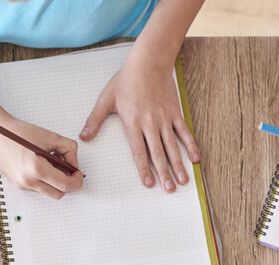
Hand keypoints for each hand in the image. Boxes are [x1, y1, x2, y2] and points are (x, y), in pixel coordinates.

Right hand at [0, 112, 83, 199]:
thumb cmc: (18, 133)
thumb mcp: (50, 136)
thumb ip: (68, 149)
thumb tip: (74, 163)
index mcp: (36, 169)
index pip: (65, 186)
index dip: (76, 181)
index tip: (78, 174)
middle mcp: (28, 181)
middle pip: (58, 193)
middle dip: (66, 183)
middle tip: (67, 168)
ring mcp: (22, 185)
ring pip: (48, 191)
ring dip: (54, 181)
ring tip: (51, 162)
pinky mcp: (18, 184)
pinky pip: (38, 187)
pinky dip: (44, 179)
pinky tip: (40, 164)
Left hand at [80, 54, 198, 192]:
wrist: (149, 61)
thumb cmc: (127, 80)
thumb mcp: (106, 99)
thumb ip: (95, 120)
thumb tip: (83, 137)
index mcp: (133, 123)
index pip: (139, 152)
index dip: (144, 169)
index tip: (149, 183)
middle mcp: (150, 123)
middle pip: (158, 153)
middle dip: (164, 173)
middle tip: (169, 190)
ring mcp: (165, 119)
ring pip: (172, 146)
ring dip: (178, 165)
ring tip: (183, 181)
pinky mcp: (175, 112)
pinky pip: (184, 132)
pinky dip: (190, 145)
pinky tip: (195, 159)